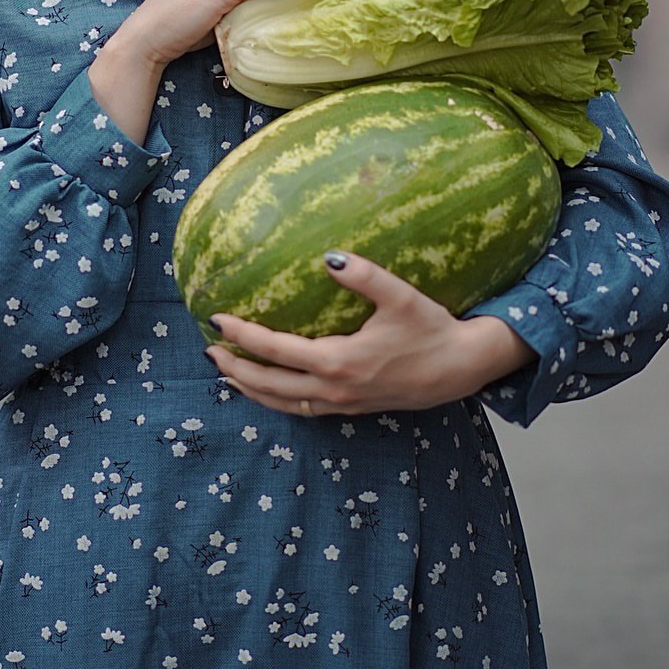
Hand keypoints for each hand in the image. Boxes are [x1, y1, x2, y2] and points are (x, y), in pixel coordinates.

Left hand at [203, 251, 535, 415]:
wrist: (461, 369)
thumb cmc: (431, 329)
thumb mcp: (401, 297)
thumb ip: (365, 276)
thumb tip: (329, 256)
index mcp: (338, 361)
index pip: (276, 350)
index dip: (242, 335)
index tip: (217, 319)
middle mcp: (334, 388)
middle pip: (269, 384)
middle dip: (235, 368)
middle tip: (208, 350)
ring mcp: (341, 403)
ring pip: (282, 403)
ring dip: (251, 389)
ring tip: (225, 374)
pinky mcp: (351, 409)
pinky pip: (301, 411)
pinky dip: (275, 402)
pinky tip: (267, 391)